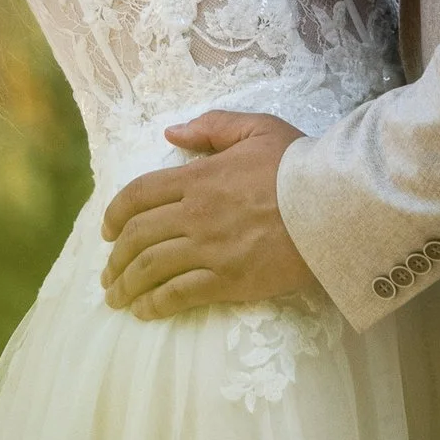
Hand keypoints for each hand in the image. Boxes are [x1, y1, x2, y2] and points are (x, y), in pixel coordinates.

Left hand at [101, 112, 309, 316]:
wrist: (334, 205)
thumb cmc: (298, 165)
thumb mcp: (256, 129)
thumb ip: (211, 127)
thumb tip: (171, 133)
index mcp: (197, 177)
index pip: (138, 195)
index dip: (114, 214)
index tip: (106, 231)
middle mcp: (195, 214)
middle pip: (137, 237)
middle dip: (115, 258)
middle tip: (107, 273)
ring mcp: (209, 249)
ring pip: (151, 268)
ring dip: (127, 285)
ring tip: (117, 297)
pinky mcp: (229, 281)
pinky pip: (179, 294)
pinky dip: (156, 305)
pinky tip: (145, 312)